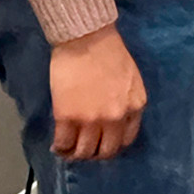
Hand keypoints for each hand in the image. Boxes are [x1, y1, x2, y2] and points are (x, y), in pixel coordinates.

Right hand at [49, 25, 146, 160]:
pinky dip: (60, 148)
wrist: (87, 39)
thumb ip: (126, 102)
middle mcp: (116, 118)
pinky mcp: (68, 117)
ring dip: (76, 154)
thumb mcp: (131, 80)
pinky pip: (64, 143)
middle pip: (106, 151)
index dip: (113, 145)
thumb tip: (115, 119)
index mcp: (135, 107)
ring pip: (84, 152)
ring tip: (69, 150)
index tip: (104, 144)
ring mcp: (92, 120)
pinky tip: (58, 145)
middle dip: (95, 154)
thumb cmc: (109, 52)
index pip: (127, 139)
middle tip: (85, 150)